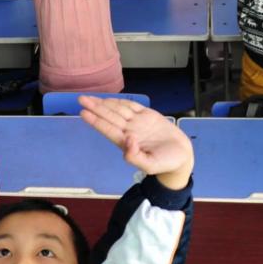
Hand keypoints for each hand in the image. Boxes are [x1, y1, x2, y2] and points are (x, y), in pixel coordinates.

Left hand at [78, 96, 193, 189]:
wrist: (181, 156)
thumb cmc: (165, 163)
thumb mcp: (151, 165)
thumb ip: (136, 157)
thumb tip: (127, 141)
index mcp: (127, 142)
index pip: (108, 130)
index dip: (96, 121)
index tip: (84, 113)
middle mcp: (129, 131)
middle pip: (110, 117)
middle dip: (95, 108)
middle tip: (81, 99)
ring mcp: (138, 122)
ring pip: (118, 110)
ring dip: (105, 103)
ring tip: (91, 98)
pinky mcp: (148, 116)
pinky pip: (132, 106)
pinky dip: (121, 101)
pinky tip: (110, 99)